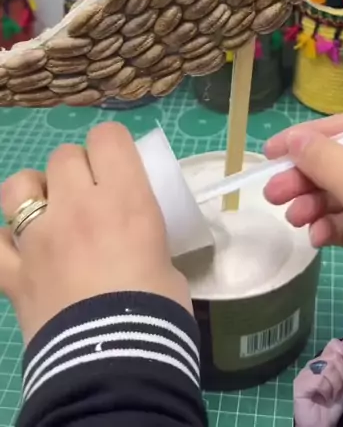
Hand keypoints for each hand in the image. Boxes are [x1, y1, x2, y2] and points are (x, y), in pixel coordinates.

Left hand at [0, 122, 191, 344]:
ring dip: (33, 192)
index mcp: (124, 198)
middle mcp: (77, 207)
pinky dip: (5, 243)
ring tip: (46, 212)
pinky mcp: (13, 273)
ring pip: (19, 186)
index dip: (110, 145)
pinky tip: (18, 251)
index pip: (107, 137)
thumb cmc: (157, 311)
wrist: (116, 364)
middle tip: (89, 196)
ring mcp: (38, 238)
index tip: (117, 163)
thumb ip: (146, 240)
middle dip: (76, 169)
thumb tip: (140, 247)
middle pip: (64, 156)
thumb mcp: (167, 262)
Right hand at [294, 338, 342, 426]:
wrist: (320, 425)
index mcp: (323, 362)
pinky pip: (320, 379)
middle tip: (337, 389)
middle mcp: (312, 364)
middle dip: (341, 375)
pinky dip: (326, 391)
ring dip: (335, 385)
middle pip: (333, 357)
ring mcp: (305, 373)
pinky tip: (322, 397)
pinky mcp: (300, 383)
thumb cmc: (331, 406)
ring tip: (330, 395)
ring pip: (328, 368)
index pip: (333, 345)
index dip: (341, 351)